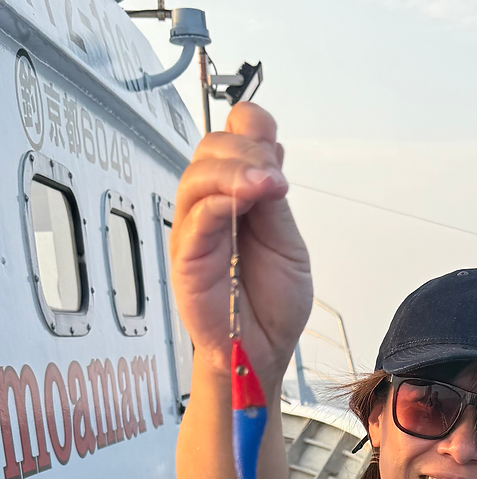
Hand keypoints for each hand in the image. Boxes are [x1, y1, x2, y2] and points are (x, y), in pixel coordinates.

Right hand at [170, 103, 312, 393]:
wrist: (262, 350)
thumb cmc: (271, 303)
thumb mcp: (288, 243)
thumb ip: (273, 201)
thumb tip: (269, 150)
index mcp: (239, 196)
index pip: (234, 138)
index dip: (251, 128)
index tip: (274, 148)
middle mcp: (213, 206)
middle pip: (212, 148)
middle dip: (246, 150)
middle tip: (274, 178)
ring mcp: (196, 229)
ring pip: (198, 176)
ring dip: (235, 172)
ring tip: (265, 186)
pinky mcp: (186, 256)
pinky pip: (195, 217)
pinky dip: (219, 201)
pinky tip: (243, 202)